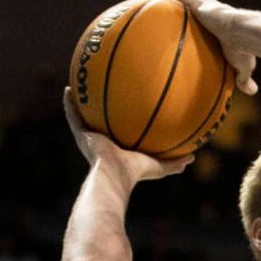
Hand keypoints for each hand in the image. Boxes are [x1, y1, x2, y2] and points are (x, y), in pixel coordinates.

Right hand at [63, 88, 192, 185]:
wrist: (115, 174)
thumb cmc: (136, 172)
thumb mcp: (159, 166)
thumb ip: (174, 162)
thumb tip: (192, 158)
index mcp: (116, 149)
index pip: (118, 134)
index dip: (120, 124)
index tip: (124, 110)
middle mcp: (101, 142)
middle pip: (99, 123)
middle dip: (100, 111)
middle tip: (103, 94)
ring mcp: (88, 138)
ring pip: (82, 117)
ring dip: (81, 103)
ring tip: (80, 86)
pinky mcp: (80, 134)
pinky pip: (72, 115)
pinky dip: (69, 103)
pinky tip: (68, 89)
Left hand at [156, 0, 258, 94]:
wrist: (244, 35)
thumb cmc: (244, 50)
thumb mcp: (243, 66)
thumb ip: (244, 78)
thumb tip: (252, 92)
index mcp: (225, 22)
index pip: (218, 12)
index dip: (214, 6)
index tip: (209, 0)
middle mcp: (215, 11)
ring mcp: (206, 7)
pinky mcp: (199, 5)